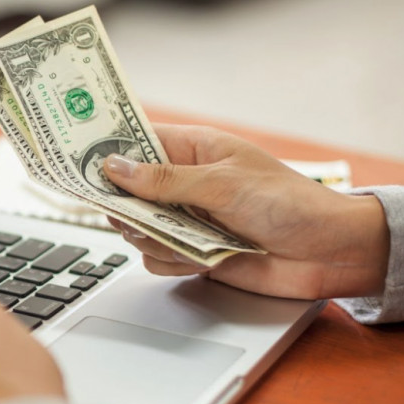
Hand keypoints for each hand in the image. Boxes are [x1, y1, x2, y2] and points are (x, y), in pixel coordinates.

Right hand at [102, 124, 389, 299]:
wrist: (328, 254)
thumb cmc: (289, 203)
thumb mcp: (222, 184)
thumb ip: (163, 179)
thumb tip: (114, 167)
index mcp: (193, 149)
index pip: (135, 141)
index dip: (104, 149)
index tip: (75, 158)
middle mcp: (184, 184)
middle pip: (126, 191)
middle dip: (127, 208)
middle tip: (139, 217)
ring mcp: (187, 219)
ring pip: (136, 229)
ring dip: (153, 239)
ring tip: (187, 241)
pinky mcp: (193, 253)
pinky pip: (156, 258)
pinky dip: (172, 262)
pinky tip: (201, 260)